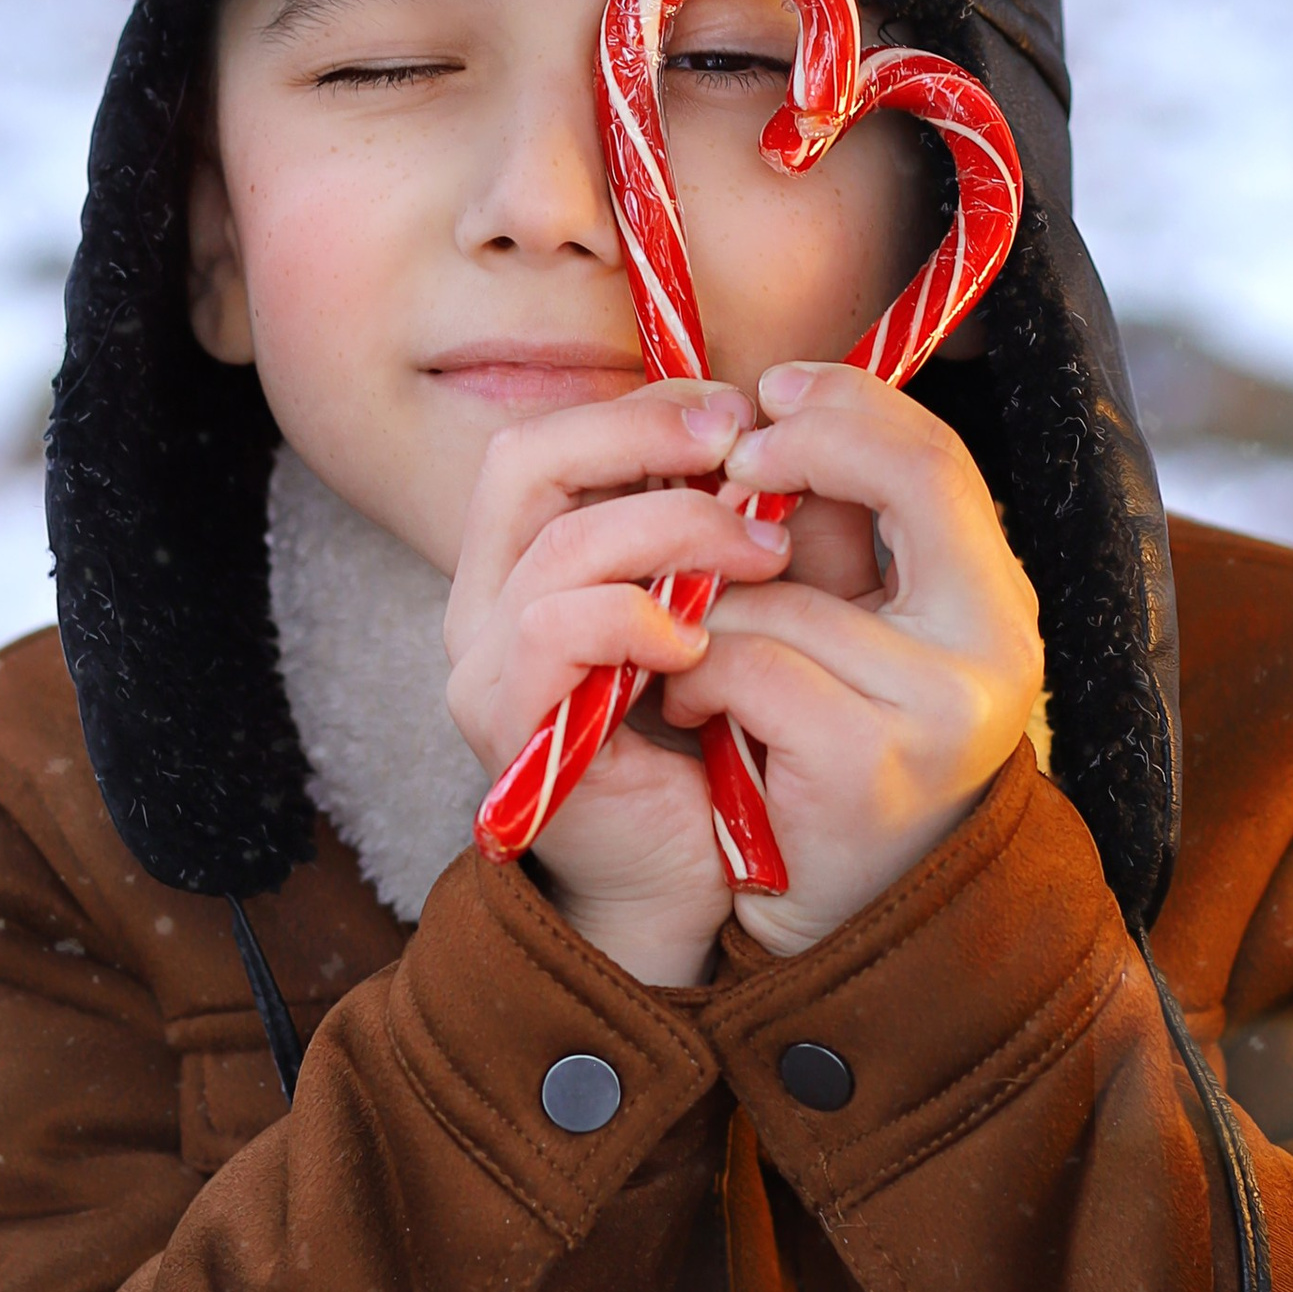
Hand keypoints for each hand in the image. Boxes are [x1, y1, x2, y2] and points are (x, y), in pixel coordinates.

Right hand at [443, 380, 791, 986]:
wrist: (687, 882)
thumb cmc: (713, 741)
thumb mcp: (732, 607)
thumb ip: (745, 526)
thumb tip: (806, 433)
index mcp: (526, 561)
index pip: (551, 438)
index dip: (642, 409)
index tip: (740, 412)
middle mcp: (486, 602)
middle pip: (525, 458)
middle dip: (644, 437)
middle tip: (745, 449)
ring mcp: (486, 664)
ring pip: (562, 543)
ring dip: (677, 530)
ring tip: (766, 558)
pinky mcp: (512, 724)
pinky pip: (554, 629)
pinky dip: (634, 617)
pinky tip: (700, 643)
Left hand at [661, 362, 1044, 959]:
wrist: (814, 918)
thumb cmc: (810, 757)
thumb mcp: (840, 633)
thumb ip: (827, 538)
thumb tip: (769, 410)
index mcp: (995, 607)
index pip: (942, 459)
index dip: (854, 407)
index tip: (771, 394)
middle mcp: (996, 650)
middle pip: (912, 480)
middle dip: (803, 450)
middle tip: (728, 463)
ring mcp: (941, 710)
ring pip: (786, 594)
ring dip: (710, 611)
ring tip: (686, 651)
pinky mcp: (870, 762)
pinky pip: (748, 665)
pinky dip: (696, 676)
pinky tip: (685, 704)